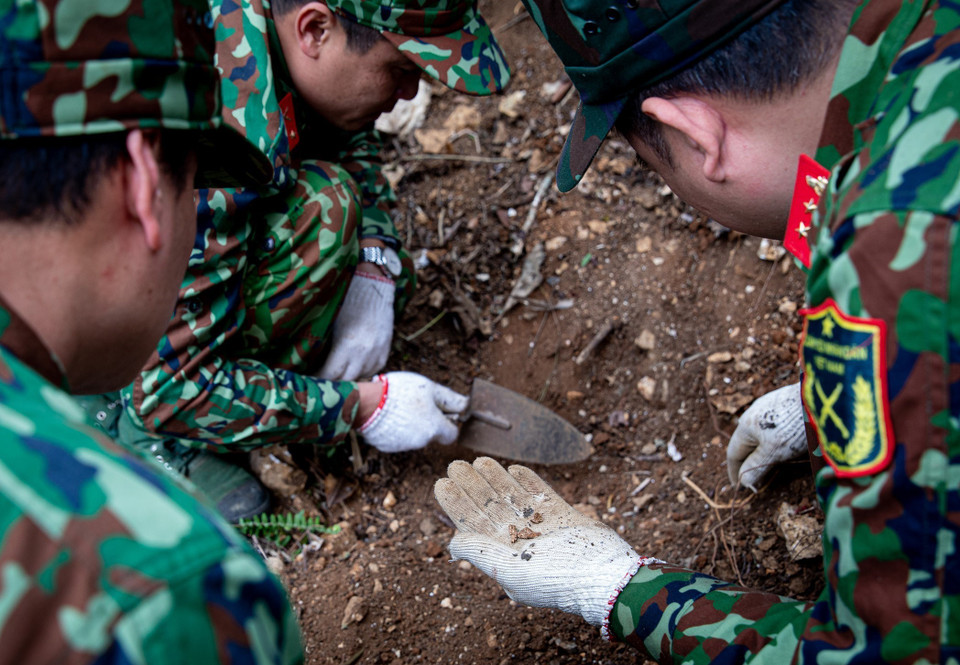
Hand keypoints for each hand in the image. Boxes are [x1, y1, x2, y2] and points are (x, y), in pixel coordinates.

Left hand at [316, 271, 394, 380]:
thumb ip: (324, 347)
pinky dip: (361, 372)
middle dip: (331, 382)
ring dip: (347, 378)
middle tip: (319, 381)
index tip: (309, 379)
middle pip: (346, 381)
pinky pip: (371, 371)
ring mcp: (377, 355)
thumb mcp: (331, 324)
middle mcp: (364, 354)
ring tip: (334, 375)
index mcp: (347, 345)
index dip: (318, 379)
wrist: (373, 288)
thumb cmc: (345, 302)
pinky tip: (351, 366)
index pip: (331, 375)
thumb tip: (310, 363)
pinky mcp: (384, 353)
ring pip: (359, 378)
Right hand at [359, 372, 467, 452]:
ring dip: (412, 425)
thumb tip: (466, 405)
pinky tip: (389, 415)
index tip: (442, 412)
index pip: (452, 435)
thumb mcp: (430, 388)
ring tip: (400, 407)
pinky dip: (397, 429)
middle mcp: (421, 441)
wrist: (367, 402)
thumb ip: (450, 399)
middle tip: (418, 405)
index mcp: (434, 428)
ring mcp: (404, 446)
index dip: (449, 422)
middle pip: (432, 435)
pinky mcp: (388, 447)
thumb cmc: (400, 392)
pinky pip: (398, 439)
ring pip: (415, 437)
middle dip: (429, 422)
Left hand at [434, 457, 650, 632]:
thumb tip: (452, 541)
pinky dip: (529, 480)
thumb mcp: (508, 570)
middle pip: (491, 508)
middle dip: (473, 485)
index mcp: (505, 557)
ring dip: (497, 479)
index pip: (474, 526)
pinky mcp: (566, 517)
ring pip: (514, 498)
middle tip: (455, 464)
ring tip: (480, 460)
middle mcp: (522, 542)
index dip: (457, 504)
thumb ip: (480, 552)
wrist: (605, 576)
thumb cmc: (555, 578)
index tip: (442, 483)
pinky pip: (543, 495)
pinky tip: (514, 467)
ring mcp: (544, 528)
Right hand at [727, 382, 806, 491]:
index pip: (733, 453)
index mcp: (744, 427)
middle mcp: (751, 414)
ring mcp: (766, 405)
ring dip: (760, 449)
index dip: (735, 472)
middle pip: (746, 442)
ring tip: (768, 462)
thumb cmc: (793, 428)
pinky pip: (772, 424)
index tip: (738, 486)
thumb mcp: (773, 453)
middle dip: (748, 461)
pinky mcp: (781, 401)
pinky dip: (772, 438)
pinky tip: (783, 441)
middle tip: (754, 477)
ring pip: (759, 432)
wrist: (816, 400)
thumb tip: (743, 482)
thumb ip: (756, 467)